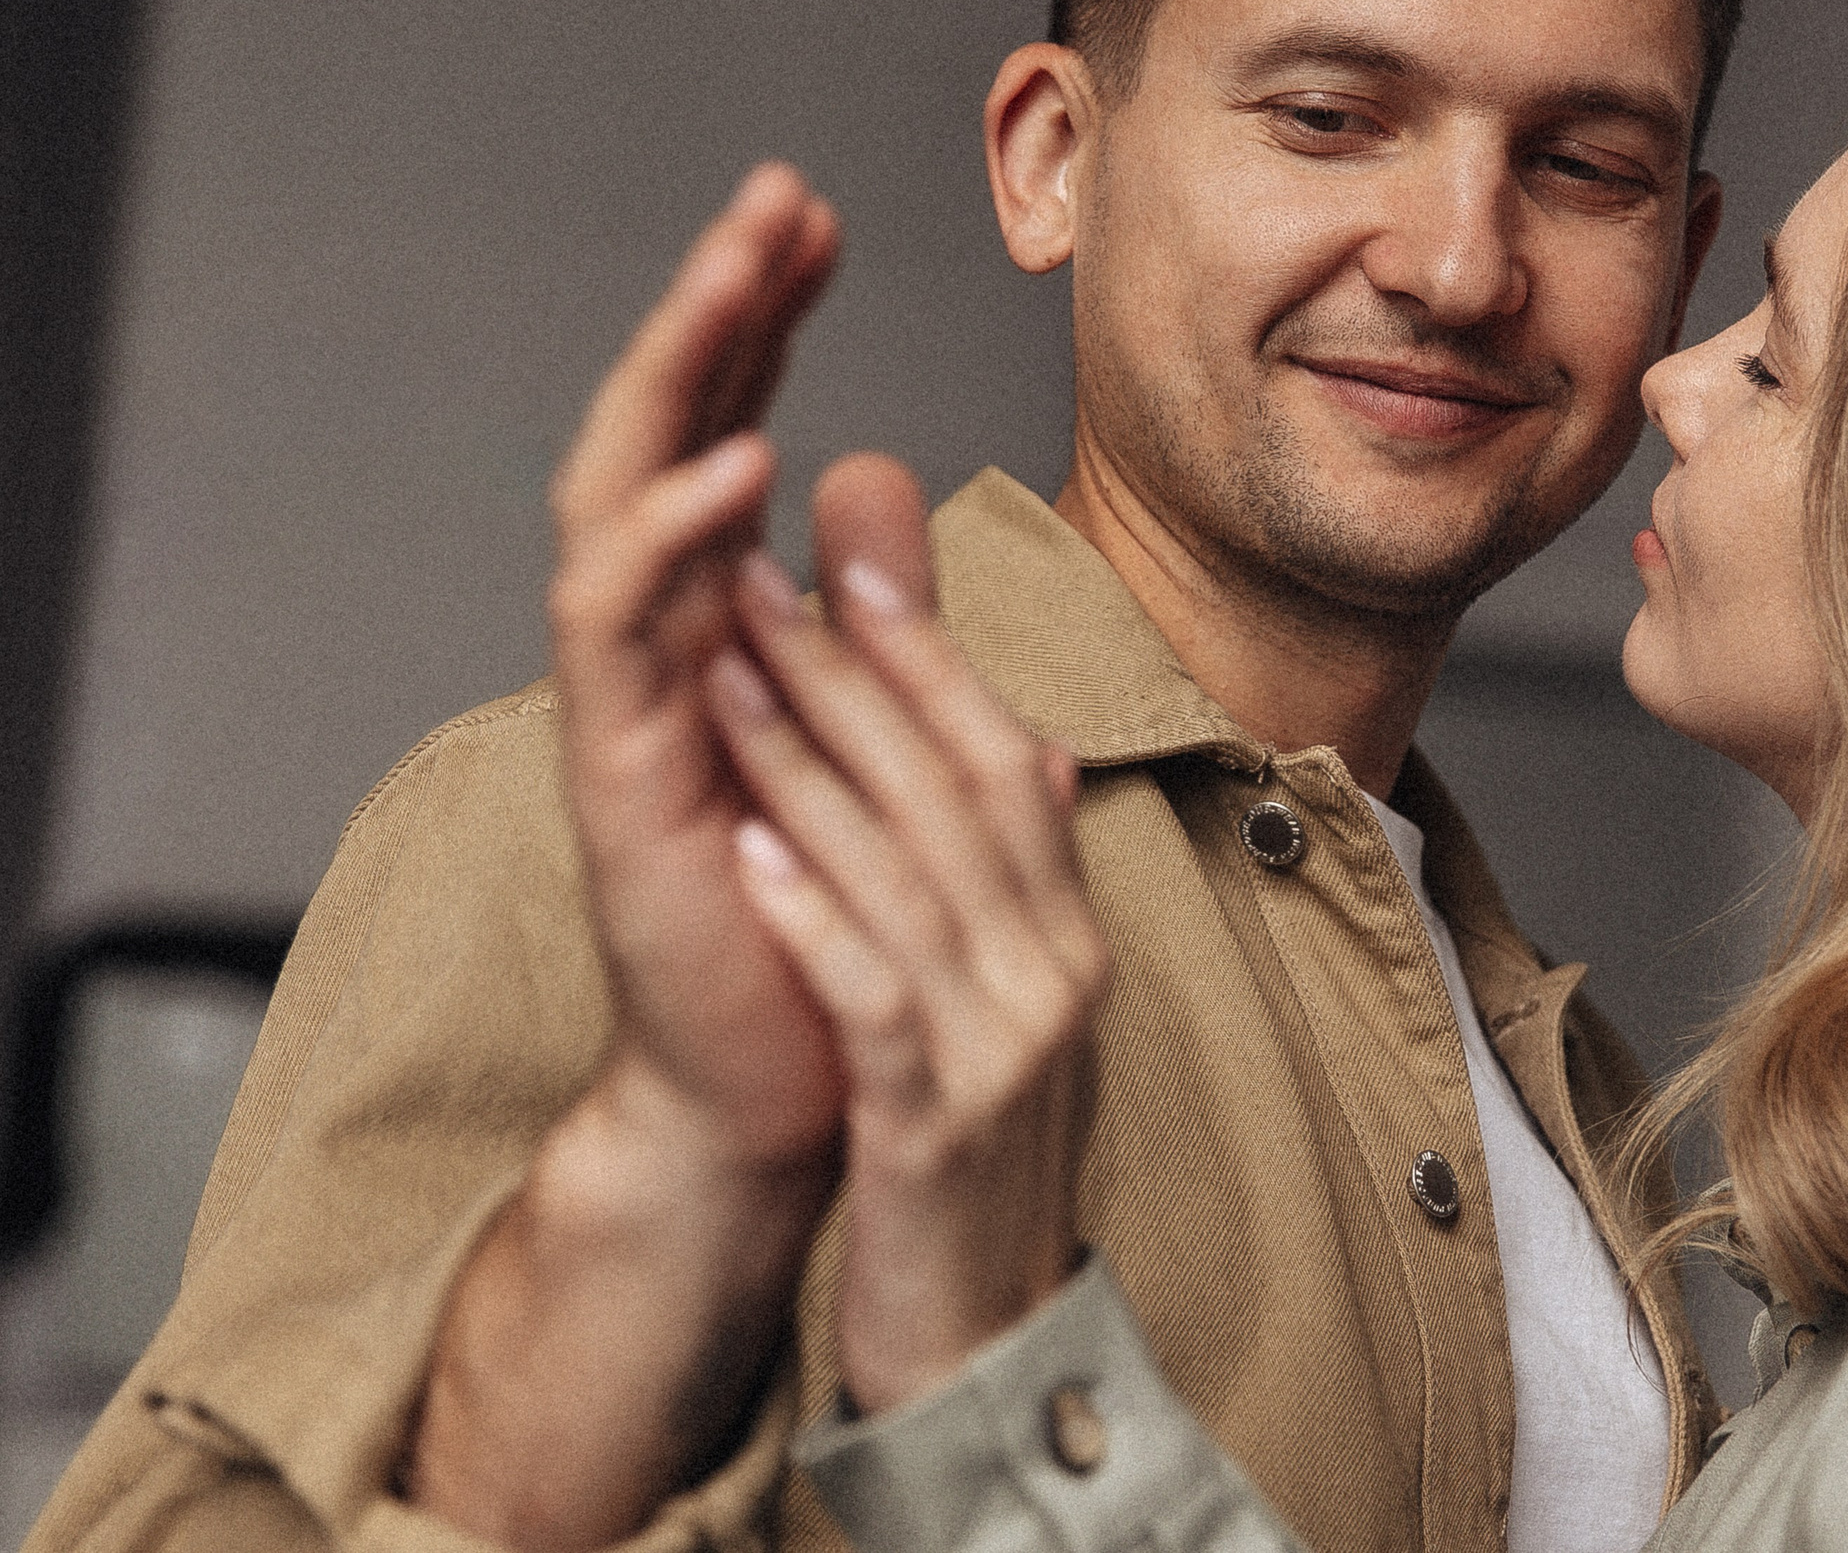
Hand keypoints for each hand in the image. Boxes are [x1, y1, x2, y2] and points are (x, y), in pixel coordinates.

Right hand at [546, 161, 846, 1177]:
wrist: (787, 1078)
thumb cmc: (829, 910)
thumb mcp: (869, 725)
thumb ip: (870, 606)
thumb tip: (877, 476)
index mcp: (719, 618)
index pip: (726, 429)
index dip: (763, 324)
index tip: (822, 224)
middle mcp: (662, 640)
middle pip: (660, 432)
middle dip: (713, 308)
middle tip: (774, 195)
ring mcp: (628, 698)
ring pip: (619, 496)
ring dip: (680, 378)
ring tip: (742, 270)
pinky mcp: (616, 768)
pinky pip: (617, 628)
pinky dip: (672, 538)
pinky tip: (737, 464)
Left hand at [706, 459, 1106, 1412]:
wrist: (988, 1344)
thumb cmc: (969, 1156)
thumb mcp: (997, 1000)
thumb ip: (1002, 874)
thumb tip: (1025, 744)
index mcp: (1066, 935)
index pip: (1005, 761)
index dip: (926, 657)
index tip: (844, 562)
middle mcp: (1054, 975)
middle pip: (958, 791)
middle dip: (855, 676)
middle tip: (761, 579)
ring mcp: (1004, 1052)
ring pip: (910, 874)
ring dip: (813, 766)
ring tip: (723, 675)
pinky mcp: (937, 1130)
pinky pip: (877, 1000)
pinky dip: (814, 917)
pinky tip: (747, 849)